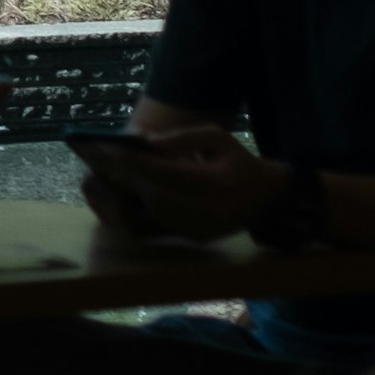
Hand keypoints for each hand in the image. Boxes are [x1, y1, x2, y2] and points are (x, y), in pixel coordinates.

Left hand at [117, 115, 273, 237]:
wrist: (267, 198)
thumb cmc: (239, 162)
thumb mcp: (218, 138)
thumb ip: (183, 137)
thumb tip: (145, 142)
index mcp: (217, 183)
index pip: (168, 173)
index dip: (138, 162)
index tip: (114, 149)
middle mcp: (210, 211)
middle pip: (157, 195)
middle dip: (131, 177)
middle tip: (107, 160)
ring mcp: (203, 228)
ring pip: (156, 212)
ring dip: (134, 192)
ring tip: (115, 172)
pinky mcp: (197, 237)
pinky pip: (163, 222)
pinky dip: (146, 204)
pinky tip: (134, 189)